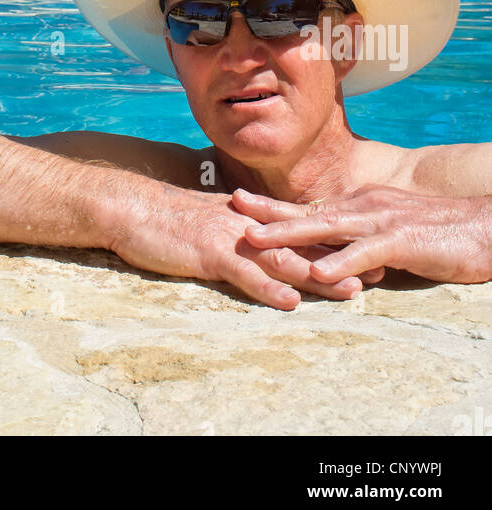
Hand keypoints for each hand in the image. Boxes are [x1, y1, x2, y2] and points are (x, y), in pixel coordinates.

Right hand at [106, 186, 372, 309]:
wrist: (130, 206)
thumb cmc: (165, 218)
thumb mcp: (207, 221)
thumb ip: (235, 231)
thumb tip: (257, 245)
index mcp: (248, 218)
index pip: (297, 230)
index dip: (332, 241)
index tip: (366, 250)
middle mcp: (246, 225)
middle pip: (301, 243)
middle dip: (341, 258)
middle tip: (378, 271)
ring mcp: (229, 238)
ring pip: (282, 259)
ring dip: (318, 276)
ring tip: (350, 291)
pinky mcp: (209, 253)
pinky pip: (243, 273)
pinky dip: (268, 288)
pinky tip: (290, 302)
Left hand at [233, 186, 491, 284]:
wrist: (482, 227)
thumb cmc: (438, 233)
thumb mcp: (391, 232)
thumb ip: (362, 240)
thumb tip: (335, 256)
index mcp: (360, 206)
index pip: (310, 207)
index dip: (274, 207)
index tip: (239, 203)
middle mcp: (364, 208)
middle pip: (307, 212)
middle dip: (268, 213)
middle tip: (232, 212)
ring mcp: (380, 222)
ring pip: (326, 228)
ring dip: (289, 235)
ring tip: (257, 242)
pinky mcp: (401, 240)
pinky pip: (365, 252)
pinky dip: (340, 262)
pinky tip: (317, 272)